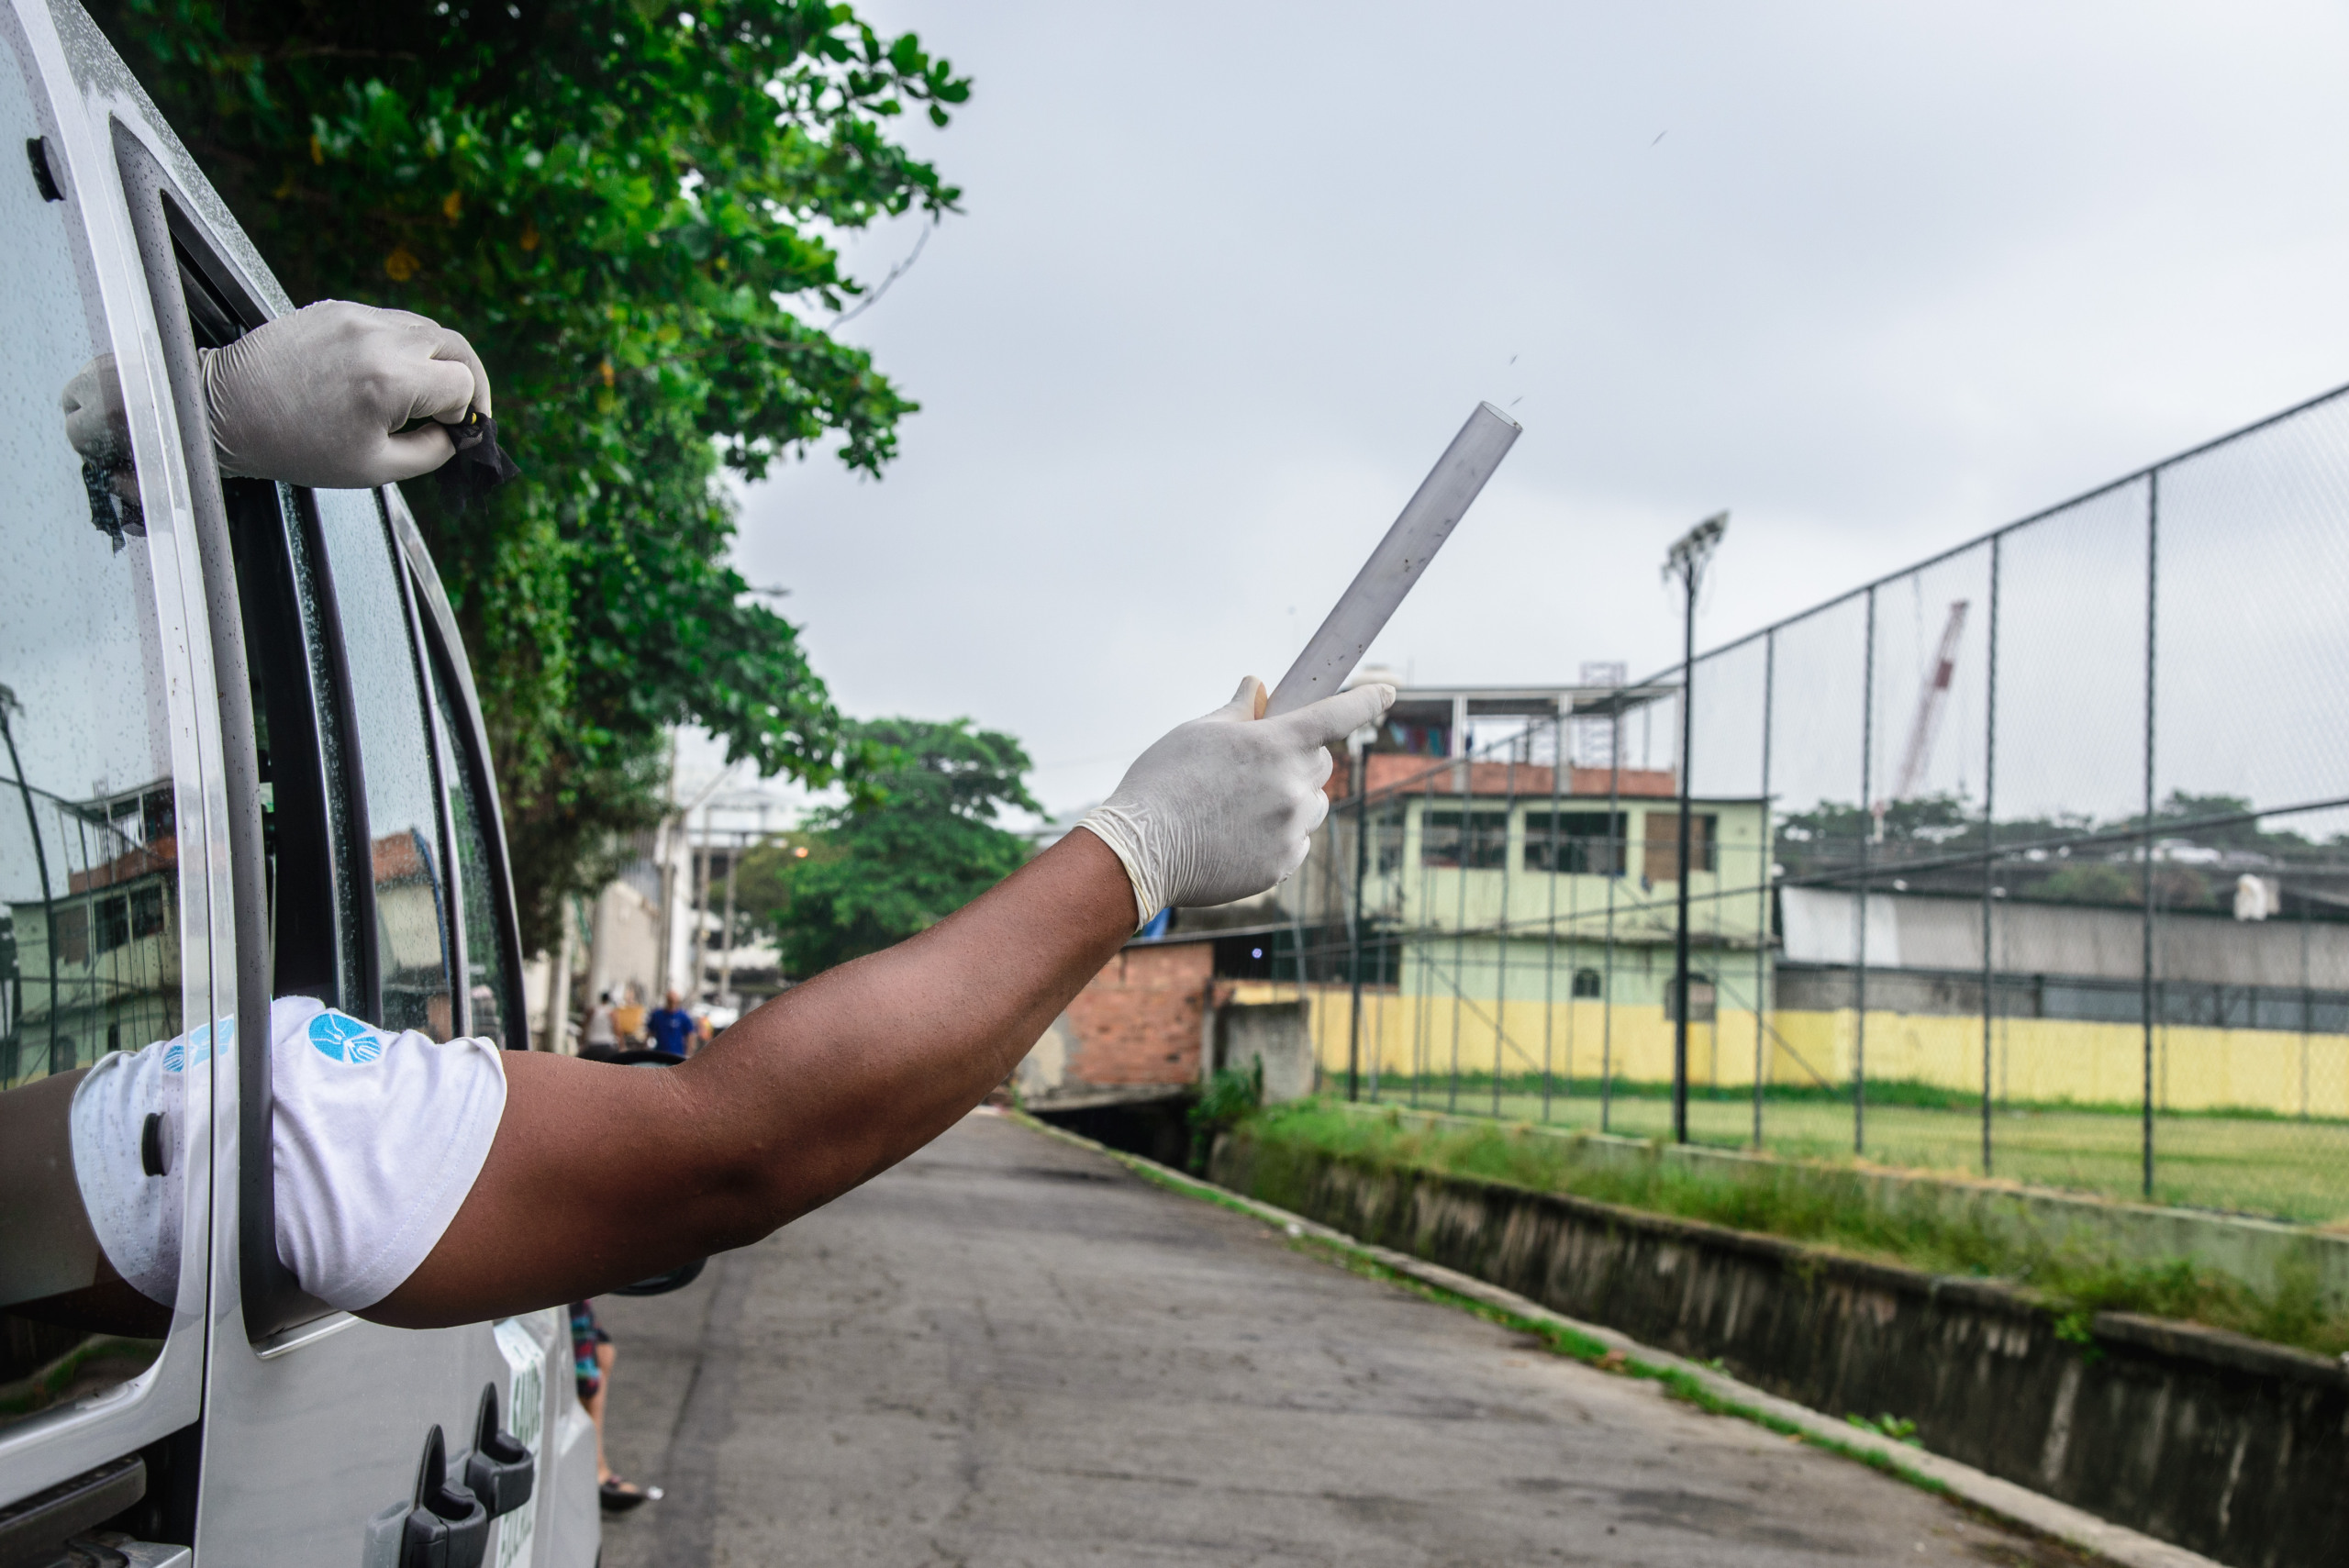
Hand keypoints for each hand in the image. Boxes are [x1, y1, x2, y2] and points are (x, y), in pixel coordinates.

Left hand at [199, 300, 491, 488]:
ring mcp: (357, 317)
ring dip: (436, 360)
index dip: (465, 413)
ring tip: (424, 391)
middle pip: (456, 347)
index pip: (463, 384)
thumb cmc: (296, 446)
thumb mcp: (375, 468)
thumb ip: (432, 452)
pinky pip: (391, 321)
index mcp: (391, 380)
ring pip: (427, 328)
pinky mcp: (338, 309)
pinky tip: (386, 373)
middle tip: (461, 408)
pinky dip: (403, 347)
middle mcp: (379, 338)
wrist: (228, 410)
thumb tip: (456, 436)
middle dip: (466, 379)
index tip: (451, 431)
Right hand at [1079, 676, 1395, 927]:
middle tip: (1260, 765)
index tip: (1388, 692)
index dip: (1367, 701)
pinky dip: (1278, 836)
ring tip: (1241, 807)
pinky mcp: (1281, 866)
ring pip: (1312, 806)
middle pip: (1322, 763)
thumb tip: (1258, 688)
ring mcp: (1290, 830)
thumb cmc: (1162, 782)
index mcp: (1276, 744)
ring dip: (1291, 799)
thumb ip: (1238, 710)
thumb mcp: (1198, 732)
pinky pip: (1296, 843)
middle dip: (1300, 757)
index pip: (1337, 714)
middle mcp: (1293, 787)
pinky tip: (1238, 835)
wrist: (1139, 851)